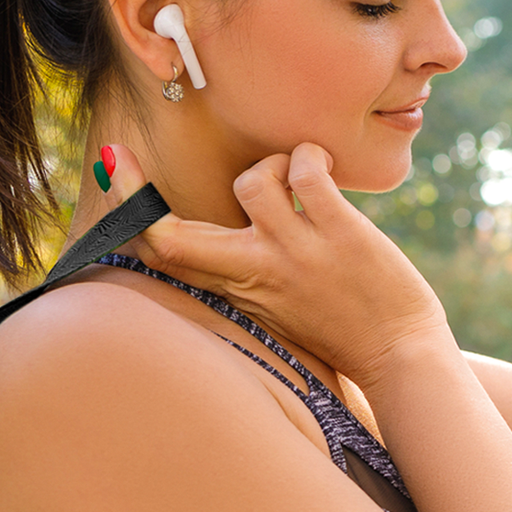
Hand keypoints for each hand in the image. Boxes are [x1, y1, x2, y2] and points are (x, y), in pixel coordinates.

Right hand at [95, 142, 451, 387]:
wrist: (400, 359)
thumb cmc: (344, 330)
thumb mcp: (277, 306)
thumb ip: (248, 271)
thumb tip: (233, 225)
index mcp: (237, 291)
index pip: (165, 257)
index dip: (128, 216)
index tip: (110, 174)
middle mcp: (256, 273)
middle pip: (170, 236)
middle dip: (134, 191)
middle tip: (119, 152)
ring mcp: (295, 253)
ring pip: (250, 182)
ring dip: (270, 165)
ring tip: (295, 178)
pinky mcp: (337, 233)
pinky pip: (305, 171)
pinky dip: (309, 156)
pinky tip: (322, 167)